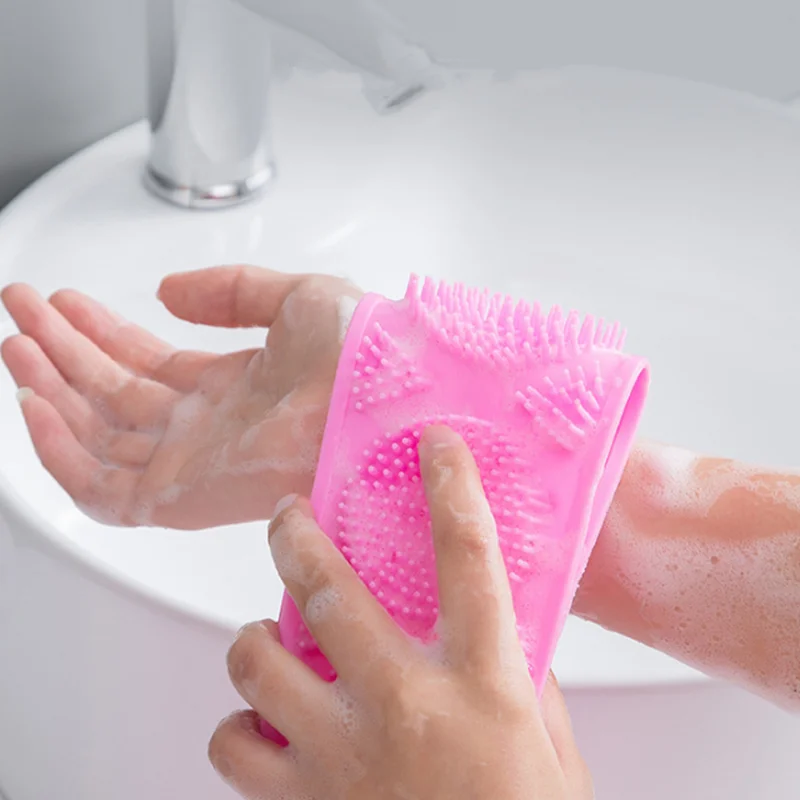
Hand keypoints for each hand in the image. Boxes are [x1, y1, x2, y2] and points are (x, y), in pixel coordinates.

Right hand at [1, 266, 360, 528]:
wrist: (382, 400)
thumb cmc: (361, 354)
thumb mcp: (292, 298)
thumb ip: (228, 291)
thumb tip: (165, 293)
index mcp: (232, 386)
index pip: (148, 363)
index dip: (101, 331)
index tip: (63, 300)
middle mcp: (206, 427)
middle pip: (113, 392)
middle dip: (63, 349)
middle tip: (21, 307)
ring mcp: (190, 463)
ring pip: (97, 433)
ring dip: (51, 387)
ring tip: (15, 341)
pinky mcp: (180, 498)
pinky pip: (99, 487)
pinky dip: (59, 449)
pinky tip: (33, 402)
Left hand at [212, 426, 592, 798]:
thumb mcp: (548, 742)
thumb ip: (520, 674)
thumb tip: (497, 620)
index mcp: (484, 682)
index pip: (469, 556)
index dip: (450, 486)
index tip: (434, 446)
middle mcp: (407, 706)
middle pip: (328, 589)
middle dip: (296, 536)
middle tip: (289, 517)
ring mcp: (344, 757)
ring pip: (257, 661)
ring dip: (254, 639)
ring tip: (266, 638)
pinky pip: (234, 748)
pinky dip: (239, 729)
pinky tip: (263, 727)